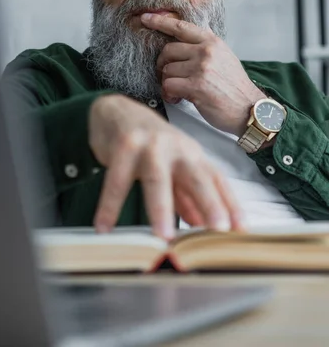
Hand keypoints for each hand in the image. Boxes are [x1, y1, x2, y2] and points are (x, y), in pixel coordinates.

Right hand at [89, 94, 242, 238]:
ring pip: (157, 179)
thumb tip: (201, 224)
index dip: (230, 205)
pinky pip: (116, 179)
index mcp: (192, 155)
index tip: (241, 231)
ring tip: (162, 236)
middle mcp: (176, 148)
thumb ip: (185, 195)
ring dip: (160, 208)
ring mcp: (150, 144)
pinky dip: (110, 204)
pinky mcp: (124, 144)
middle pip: (196, 177)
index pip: (216, 181)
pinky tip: (104, 226)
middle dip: (209, 203)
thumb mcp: (171, 166)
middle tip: (218, 230)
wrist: (116, 110)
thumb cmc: (148, 142)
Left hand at [141, 13, 264, 136]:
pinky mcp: (196, 86)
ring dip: (168, 82)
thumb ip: (204, 46)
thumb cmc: (233, 86)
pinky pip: (168, 85)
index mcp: (212, 41)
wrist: (249, 109)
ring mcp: (201, 68)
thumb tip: (181, 39)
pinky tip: (179, 97)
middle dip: (164, 64)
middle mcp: (206, 51)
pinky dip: (170, 93)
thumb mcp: (223, 56)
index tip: (145, 18)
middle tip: (171, 75)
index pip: (180, 26)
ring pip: (166, 70)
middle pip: (167, 50)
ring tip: (180, 90)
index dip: (160, 21)